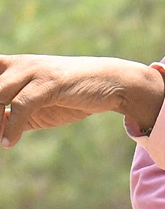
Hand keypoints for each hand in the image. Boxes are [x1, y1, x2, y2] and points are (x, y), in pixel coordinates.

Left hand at [0, 54, 164, 146]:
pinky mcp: (49, 83)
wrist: (111, 82)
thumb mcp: (35, 107)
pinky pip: (20, 105)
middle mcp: (18, 65)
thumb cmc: (71, 95)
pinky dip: (11, 126)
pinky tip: (8, 143)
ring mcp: (33, 72)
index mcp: (11, 67)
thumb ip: (11, 117)